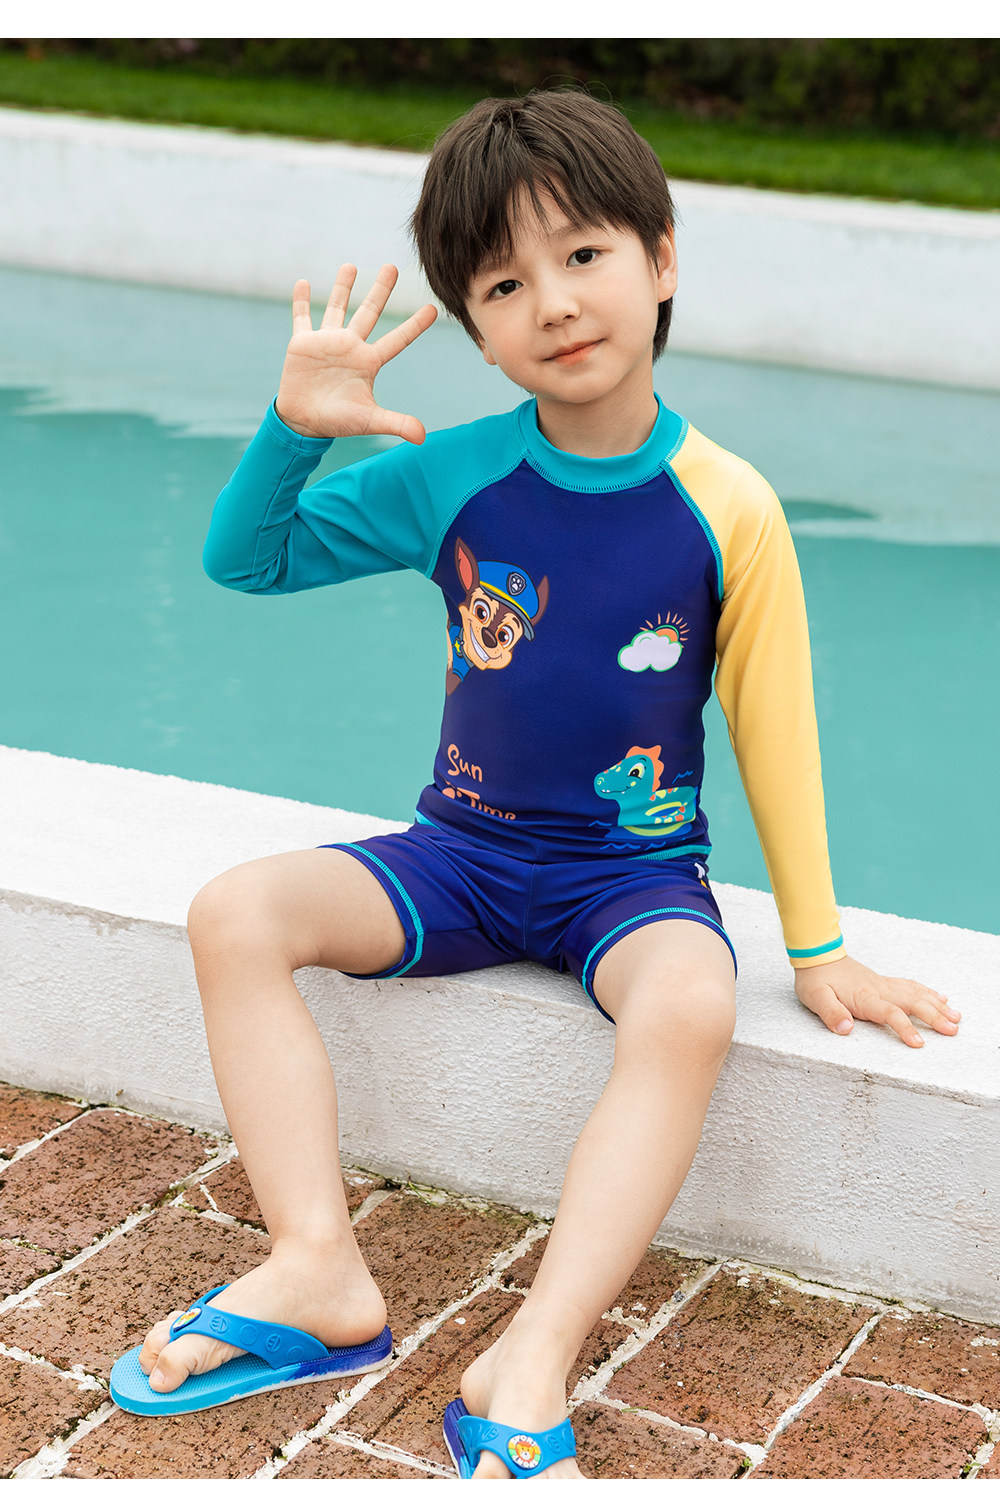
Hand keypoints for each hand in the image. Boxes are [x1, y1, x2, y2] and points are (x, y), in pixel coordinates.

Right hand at [275, 264, 436, 443]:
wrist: (304, 424)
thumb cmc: (338, 422)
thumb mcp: (369, 421)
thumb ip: (396, 424)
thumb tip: (423, 437)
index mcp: (369, 361)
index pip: (398, 340)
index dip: (415, 326)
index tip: (433, 309)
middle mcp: (350, 346)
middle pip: (370, 312)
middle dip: (381, 290)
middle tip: (393, 267)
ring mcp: (327, 342)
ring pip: (338, 307)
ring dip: (343, 287)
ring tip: (351, 266)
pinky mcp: (303, 343)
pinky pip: (302, 317)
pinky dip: (301, 301)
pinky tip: (304, 283)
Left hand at [794, 953, 960, 1047]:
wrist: (817, 954)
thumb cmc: (815, 979)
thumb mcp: (816, 998)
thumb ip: (830, 1013)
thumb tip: (845, 1028)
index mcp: (864, 998)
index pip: (890, 1014)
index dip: (905, 1028)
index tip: (919, 1043)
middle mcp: (878, 990)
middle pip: (911, 1003)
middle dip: (934, 1017)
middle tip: (953, 1030)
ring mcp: (882, 985)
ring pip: (915, 994)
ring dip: (936, 1005)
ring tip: (956, 1017)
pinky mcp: (882, 982)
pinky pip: (910, 986)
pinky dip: (927, 992)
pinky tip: (940, 998)